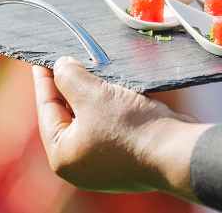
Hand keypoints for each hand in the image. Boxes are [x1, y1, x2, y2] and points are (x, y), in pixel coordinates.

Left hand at [32, 57, 210, 199]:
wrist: (178, 151)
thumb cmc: (130, 127)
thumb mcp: (92, 95)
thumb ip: (69, 77)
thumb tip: (60, 66)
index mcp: (62, 156)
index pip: (47, 109)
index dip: (45, 79)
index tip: (42, 57)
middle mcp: (80, 164)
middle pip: (69, 115)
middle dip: (71, 85)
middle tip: (69, 56)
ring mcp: (105, 163)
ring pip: (92, 118)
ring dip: (93, 94)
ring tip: (91, 66)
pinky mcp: (128, 156)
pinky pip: (111, 125)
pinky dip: (110, 105)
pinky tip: (114, 85)